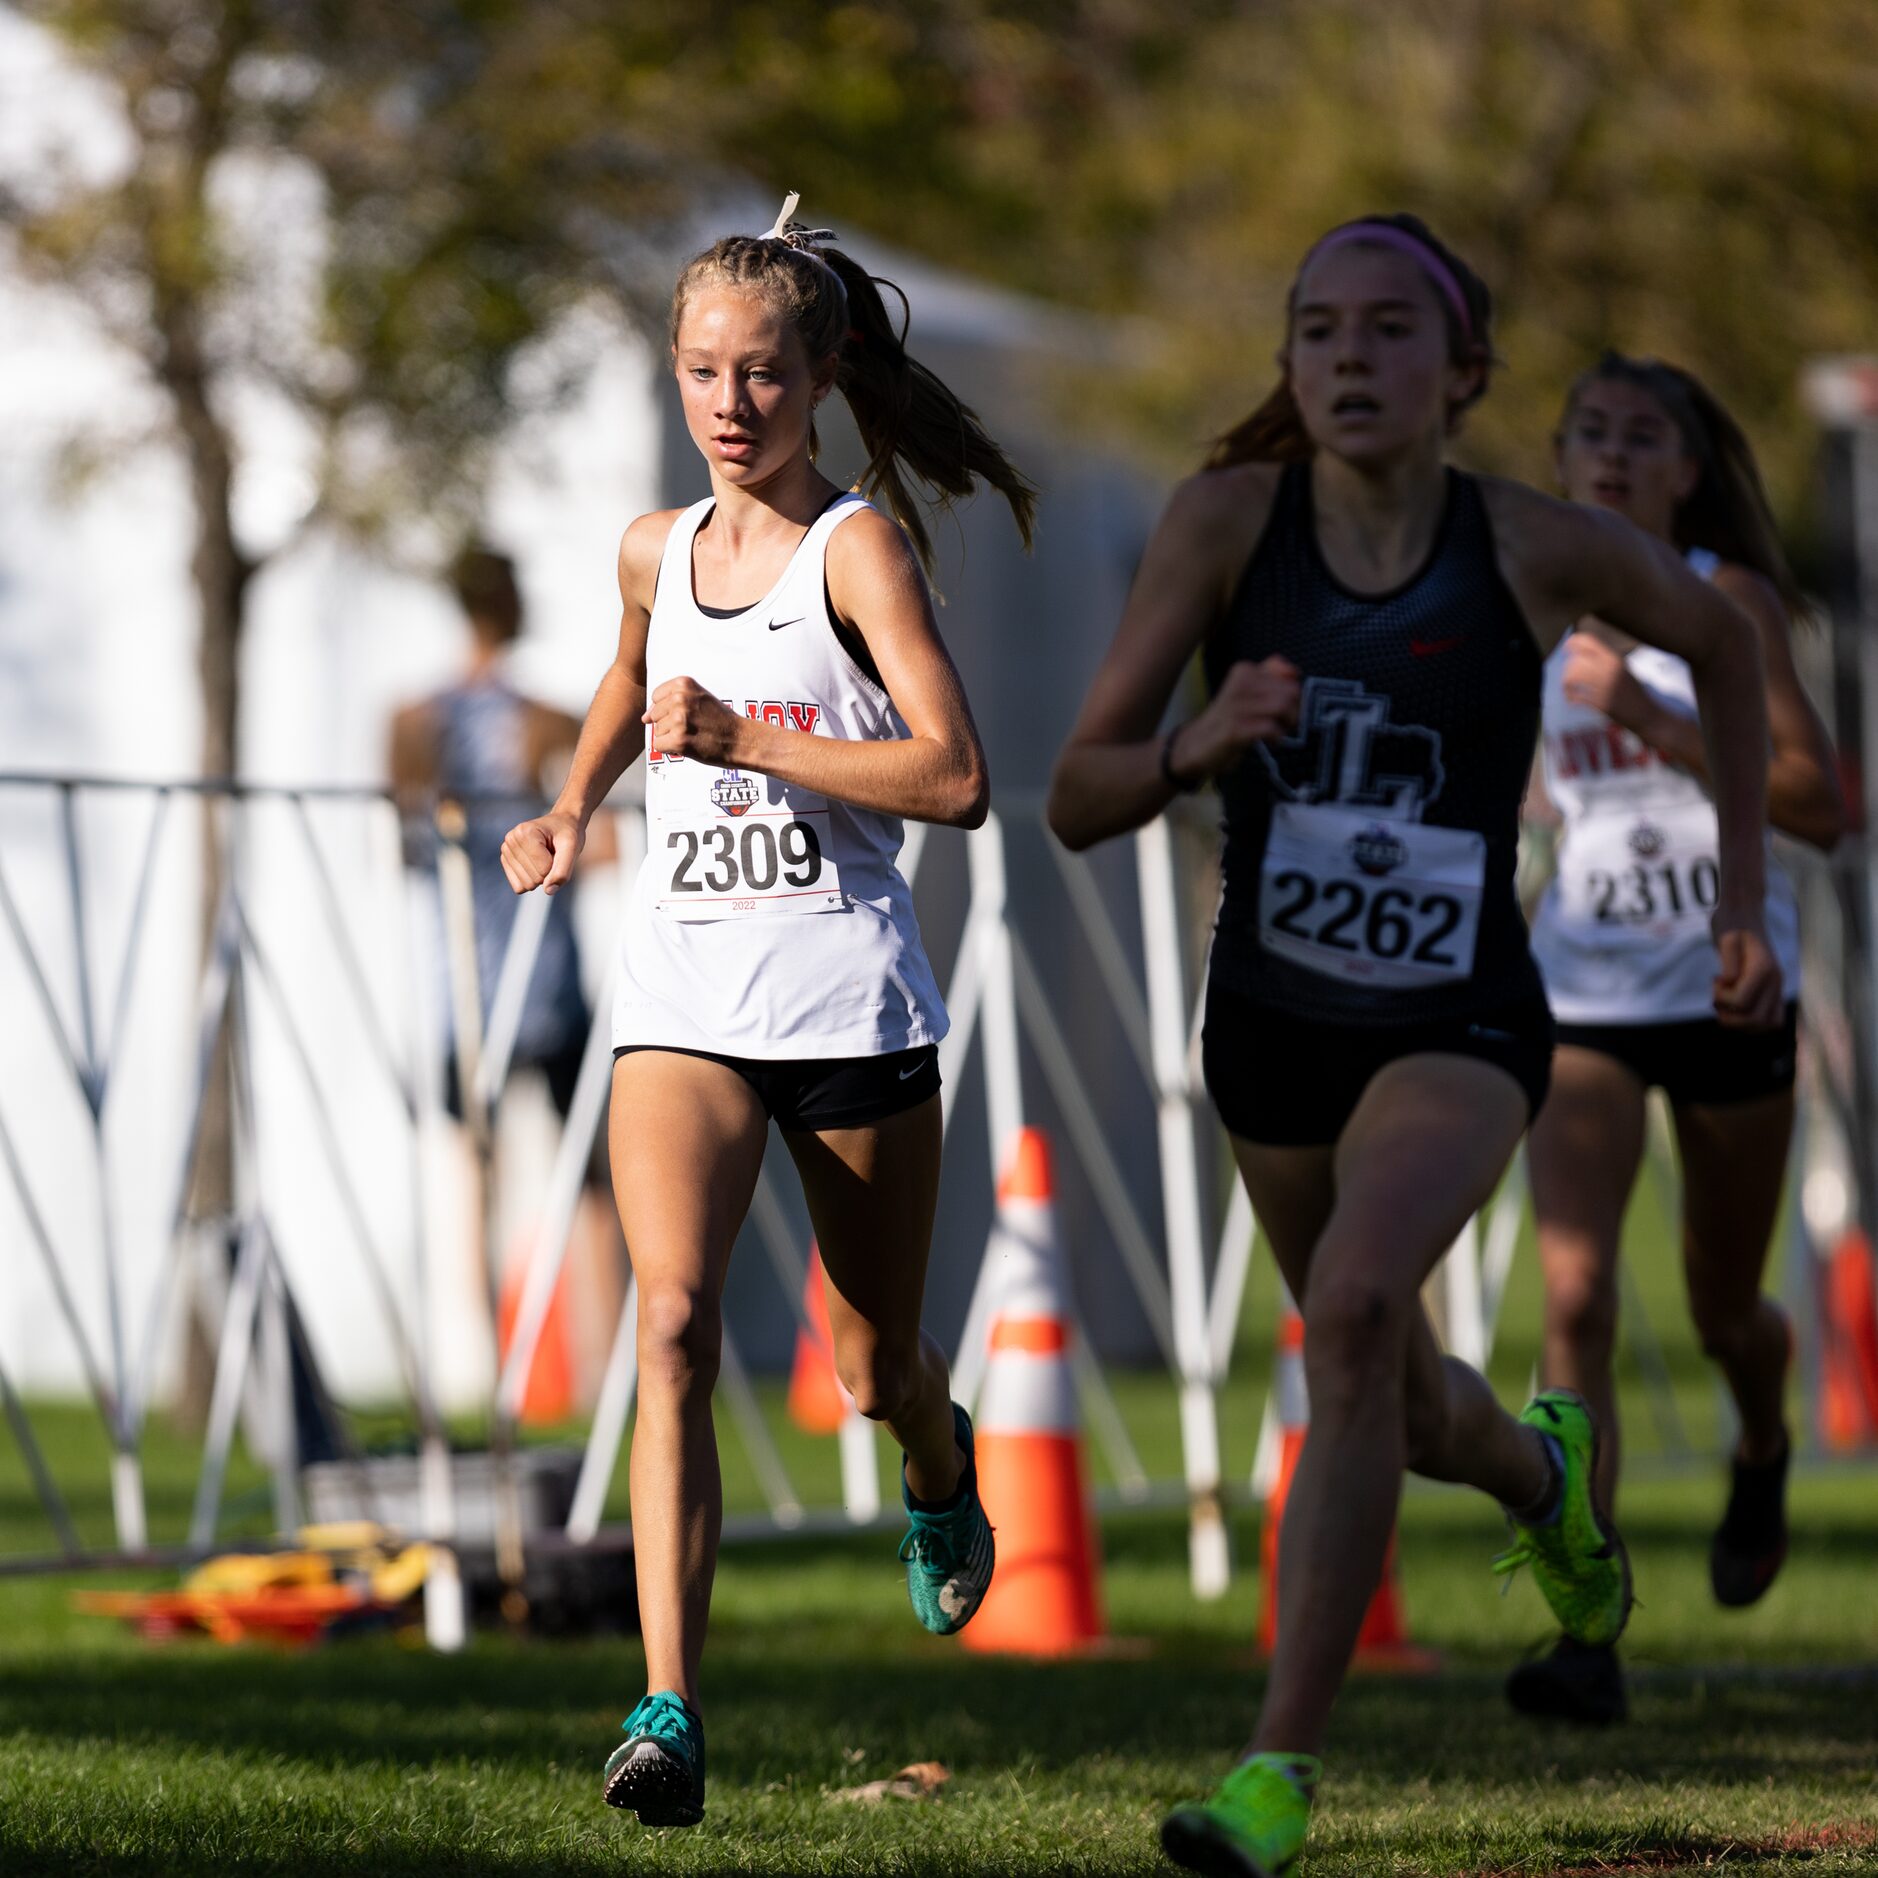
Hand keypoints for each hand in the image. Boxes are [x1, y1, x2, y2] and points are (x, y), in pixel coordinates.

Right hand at [500, 808, 584, 896]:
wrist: (561, 823)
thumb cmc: (568, 834)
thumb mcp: (573, 848)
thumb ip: (563, 870)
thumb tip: (548, 891)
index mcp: (525, 832)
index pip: (543, 870)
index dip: (556, 866)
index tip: (558, 849)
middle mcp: (511, 840)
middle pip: (533, 880)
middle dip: (548, 872)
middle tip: (552, 854)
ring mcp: (506, 850)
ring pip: (525, 886)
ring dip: (540, 876)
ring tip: (544, 857)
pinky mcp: (506, 860)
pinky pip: (519, 887)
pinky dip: (531, 880)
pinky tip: (535, 863)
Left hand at [643, 676, 745, 766]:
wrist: (741, 739)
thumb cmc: (720, 720)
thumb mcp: (698, 698)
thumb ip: (670, 702)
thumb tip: (644, 718)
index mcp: (683, 683)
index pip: (656, 697)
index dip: (669, 709)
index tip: (689, 713)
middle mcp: (680, 698)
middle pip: (655, 715)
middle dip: (670, 724)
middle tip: (695, 726)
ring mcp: (679, 719)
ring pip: (657, 731)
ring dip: (672, 737)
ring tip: (694, 734)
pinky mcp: (679, 739)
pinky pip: (659, 745)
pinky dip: (671, 749)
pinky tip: (689, 745)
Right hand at [1175, 657, 1299, 780]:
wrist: (1196, 745)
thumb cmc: (1229, 719)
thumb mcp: (1249, 691)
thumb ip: (1271, 675)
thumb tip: (1294, 671)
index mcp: (1244, 671)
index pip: (1286, 672)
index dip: (1294, 691)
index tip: (1286, 704)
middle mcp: (1239, 684)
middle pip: (1290, 690)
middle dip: (1295, 709)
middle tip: (1284, 722)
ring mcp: (1235, 706)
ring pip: (1282, 706)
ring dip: (1287, 723)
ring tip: (1278, 730)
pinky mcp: (1234, 728)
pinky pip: (1270, 727)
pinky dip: (1276, 736)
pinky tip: (1270, 740)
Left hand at [1561, 632, 1655, 737]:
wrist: (1645, 713)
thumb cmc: (1631, 690)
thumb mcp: (1623, 668)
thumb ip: (1605, 659)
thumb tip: (1581, 650)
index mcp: (1615, 659)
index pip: (1589, 642)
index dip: (1574, 642)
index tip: (1567, 647)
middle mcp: (1610, 670)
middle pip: (1576, 661)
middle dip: (1568, 669)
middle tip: (1569, 676)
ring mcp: (1605, 687)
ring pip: (1572, 677)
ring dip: (1566, 684)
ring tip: (1568, 690)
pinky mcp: (1601, 704)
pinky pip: (1576, 697)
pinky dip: (1571, 698)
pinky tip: (1573, 700)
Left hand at [1711, 920, 1783, 1029]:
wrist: (1744, 914)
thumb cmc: (1731, 924)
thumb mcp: (1724, 938)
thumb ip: (1729, 962)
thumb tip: (1730, 983)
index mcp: (1763, 969)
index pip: (1741, 1002)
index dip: (1721, 998)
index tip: (1715, 979)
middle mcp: (1775, 982)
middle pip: (1755, 1020)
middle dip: (1729, 1016)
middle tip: (1717, 998)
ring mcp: (1776, 988)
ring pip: (1766, 1025)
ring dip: (1740, 1022)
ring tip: (1726, 1004)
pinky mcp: (1772, 992)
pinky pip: (1770, 1020)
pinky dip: (1750, 1021)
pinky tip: (1734, 1005)